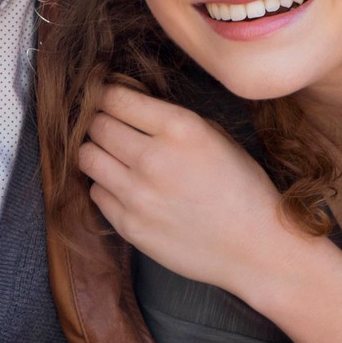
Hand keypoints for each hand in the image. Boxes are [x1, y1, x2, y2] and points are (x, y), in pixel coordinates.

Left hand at [77, 83, 308, 309]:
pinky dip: (106, 186)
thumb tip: (127, 104)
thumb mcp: (215, 136)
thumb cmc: (241, 188)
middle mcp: (153, 158)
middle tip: (111, 127)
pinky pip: (96, 192)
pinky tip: (126, 188)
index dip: (106, 95)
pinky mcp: (129, 225)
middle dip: (100, 121)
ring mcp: (137, 195)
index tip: (107, 98)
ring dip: (96, 152)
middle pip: (96, 125)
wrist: (255, 247)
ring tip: (114, 156)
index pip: (114, 98)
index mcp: (180, 128)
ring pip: (86, 156)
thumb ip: (169, 118)